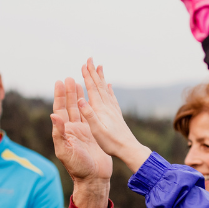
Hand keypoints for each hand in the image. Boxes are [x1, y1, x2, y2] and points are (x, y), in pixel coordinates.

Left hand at [51, 77, 111, 207]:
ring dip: (78, 97)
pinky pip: (90, 117)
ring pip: (79, 110)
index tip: (60, 82)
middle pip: (69, 107)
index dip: (59, 96)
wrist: (94, 179)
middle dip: (69, 92)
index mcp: (64, 132)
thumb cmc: (78, 168)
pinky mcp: (94, 135)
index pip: (60, 110)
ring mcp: (83, 132)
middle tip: (70, 78)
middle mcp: (72, 130)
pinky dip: (89, 107)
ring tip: (79, 83)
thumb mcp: (66, 151)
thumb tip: (53, 115)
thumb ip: (59, 133)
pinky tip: (91, 99)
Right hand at [76, 58, 151, 172]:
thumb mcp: (96, 130)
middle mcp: (107, 106)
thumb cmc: (111, 142)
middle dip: (93, 72)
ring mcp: (113, 110)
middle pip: (99, 85)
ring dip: (101, 78)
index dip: (87, 76)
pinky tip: (109, 86)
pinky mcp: (117, 114)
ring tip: (100, 67)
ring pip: (105, 89)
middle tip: (90, 59)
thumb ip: (88, 114)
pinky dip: (109, 90)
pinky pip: (112, 98)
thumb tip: (80, 99)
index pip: (92, 88)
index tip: (84, 64)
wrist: (128, 148)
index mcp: (100, 109)